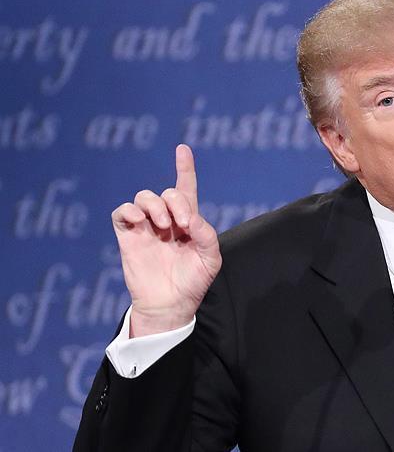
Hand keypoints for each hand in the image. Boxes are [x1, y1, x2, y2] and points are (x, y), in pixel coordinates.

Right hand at [111, 144, 221, 336]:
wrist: (170, 304)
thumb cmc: (193, 281)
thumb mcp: (210, 258)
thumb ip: (206, 234)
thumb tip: (191, 218)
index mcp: (188, 221)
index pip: (186, 188)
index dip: (184, 168)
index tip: (182, 149)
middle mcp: (167, 220)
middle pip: (168, 193)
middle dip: (176, 202)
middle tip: (183, 224)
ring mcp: (146, 227)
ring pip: (144, 197)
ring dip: (155, 205)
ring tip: (163, 225)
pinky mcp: (128, 236)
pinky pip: (122, 212)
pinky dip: (130, 211)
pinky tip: (140, 221)